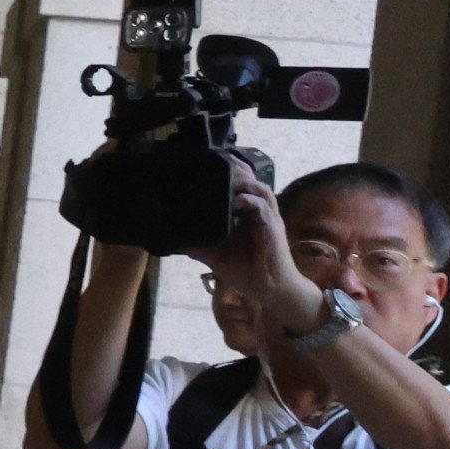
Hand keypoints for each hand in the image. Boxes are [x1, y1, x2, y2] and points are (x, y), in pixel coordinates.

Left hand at [205, 158, 326, 338]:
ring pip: (259, 190)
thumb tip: (176, 240)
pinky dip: (250, 201)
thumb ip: (199, 246)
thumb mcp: (217, 257)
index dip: (229, 174)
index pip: (241, 187)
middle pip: (251, 182)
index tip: (208, 164)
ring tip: (226, 173)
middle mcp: (259, 213)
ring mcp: (268, 219)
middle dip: (236, 169)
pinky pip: (264, 209)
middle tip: (216, 159)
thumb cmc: (248, 272)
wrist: (271, 289)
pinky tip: (237, 200)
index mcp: (247, 215)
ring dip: (244, 180)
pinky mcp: (273, 229)